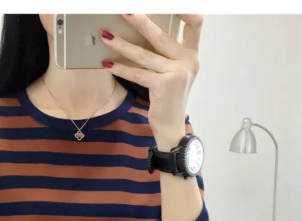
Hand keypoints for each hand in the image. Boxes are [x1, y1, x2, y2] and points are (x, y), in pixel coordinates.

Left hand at [101, 14, 202, 141]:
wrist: (171, 126)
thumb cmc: (168, 97)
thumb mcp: (173, 72)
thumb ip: (166, 53)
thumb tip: (142, 29)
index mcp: (192, 54)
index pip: (195, 22)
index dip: (184, 9)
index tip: (160, 3)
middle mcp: (188, 61)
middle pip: (161, 34)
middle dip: (140, 21)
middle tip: (123, 11)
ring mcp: (177, 73)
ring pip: (144, 54)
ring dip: (122, 44)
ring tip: (106, 36)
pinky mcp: (164, 86)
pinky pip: (138, 73)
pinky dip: (121, 68)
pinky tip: (108, 63)